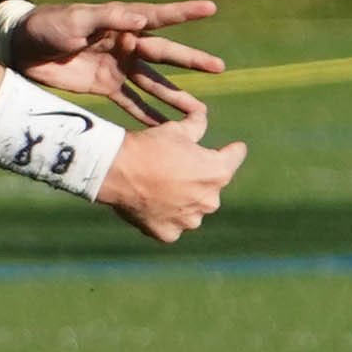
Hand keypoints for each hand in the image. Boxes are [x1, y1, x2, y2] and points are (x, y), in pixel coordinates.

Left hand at [8, 0, 221, 110]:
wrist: (21, 48)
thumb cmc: (48, 25)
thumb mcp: (75, 20)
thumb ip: (108, 20)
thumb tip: (141, 19)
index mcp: (121, 22)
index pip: (158, 16)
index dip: (184, 12)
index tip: (210, 7)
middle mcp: (126, 44)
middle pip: (164, 54)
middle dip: (191, 61)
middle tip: (219, 67)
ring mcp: (118, 67)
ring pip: (153, 83)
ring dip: (174, 97)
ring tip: (198, 112)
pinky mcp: (105, 86)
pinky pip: (131, 103)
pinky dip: (148, 115)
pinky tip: (166, 128)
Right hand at [95, 94, 246, 242]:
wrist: (116, 171)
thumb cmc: (149, 146)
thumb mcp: (176, 129)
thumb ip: (197, 125)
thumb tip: (204, 118)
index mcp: (218, 172)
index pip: (235, 156)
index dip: (230, 149)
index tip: (230, 148)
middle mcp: (210, 200)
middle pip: (212, 186)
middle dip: (199, 178)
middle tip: (175, 168)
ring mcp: (189, 220)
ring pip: (193, 208)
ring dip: (184, 199)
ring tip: (160, 187)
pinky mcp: (169, 233)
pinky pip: (173, 225)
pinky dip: (165, 216)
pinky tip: (151, 203)